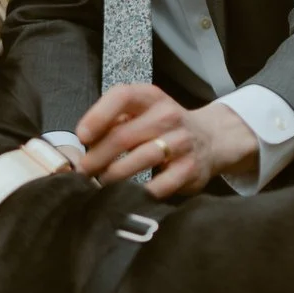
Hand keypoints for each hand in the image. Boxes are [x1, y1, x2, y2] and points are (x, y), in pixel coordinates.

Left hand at [75, 85, 256, 198]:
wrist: (211, 139)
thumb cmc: (164, 127)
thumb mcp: (142, 112)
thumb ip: (115, 121)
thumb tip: (84, 142)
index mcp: (151, 97)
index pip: (122, 96)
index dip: (98, 115)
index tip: (82, 136)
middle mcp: (168, 116)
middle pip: (125, 135)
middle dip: (98, 156)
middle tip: (84, 170)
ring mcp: (182, 142)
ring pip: (142, 158)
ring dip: (115, 174)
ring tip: (101, 182)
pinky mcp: (191, 168)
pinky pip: (162, 183)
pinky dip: (143, 192)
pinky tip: (129, 196)